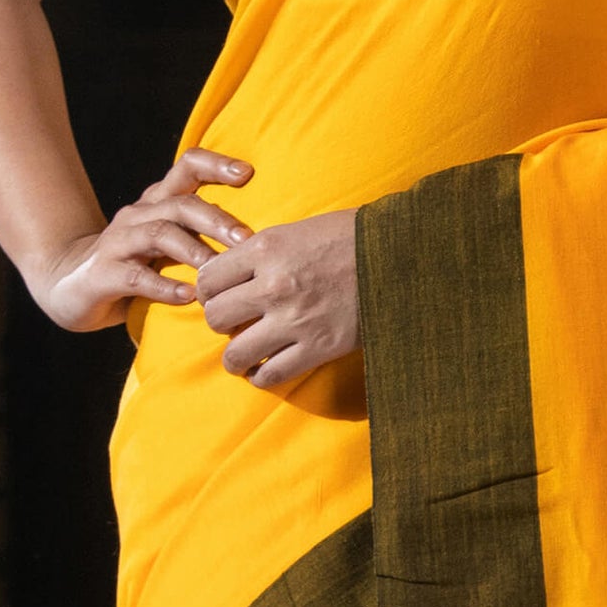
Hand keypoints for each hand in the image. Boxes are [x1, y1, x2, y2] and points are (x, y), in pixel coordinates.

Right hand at [34, 146, 255, 331]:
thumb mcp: (167, 243)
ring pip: (159, 234)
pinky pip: (135, 276)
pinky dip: (163, 286)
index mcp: (158, 201)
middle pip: (180, 203)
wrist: (67, 285)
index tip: (248, 173)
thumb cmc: (133, 263)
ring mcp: (118, 242)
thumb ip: (201, 235)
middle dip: (216, 219)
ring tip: (217, 269)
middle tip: (246, 239)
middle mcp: (139, 214)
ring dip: (193, 250)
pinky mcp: (102, 274)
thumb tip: (260, 244)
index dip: (216, 164)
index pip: (187, 167)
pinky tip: (188, 297)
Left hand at [196, 208, 360, 389]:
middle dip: (220, 321)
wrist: (399, 255)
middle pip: (215, 317)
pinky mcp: (316, 347)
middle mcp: (273, 285)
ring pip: (235, 354)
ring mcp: (294, 320)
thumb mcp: (297, 230)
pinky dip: (261, 376)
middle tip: (234, 321)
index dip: (208, 291)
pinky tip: (265, 367)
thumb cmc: (349, 236)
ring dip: (236, 355)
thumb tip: (229, 273)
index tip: (219, 295)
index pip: (207, 280)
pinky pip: (269, 375)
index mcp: (266, 249)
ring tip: (245, 350)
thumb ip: (261, 252)